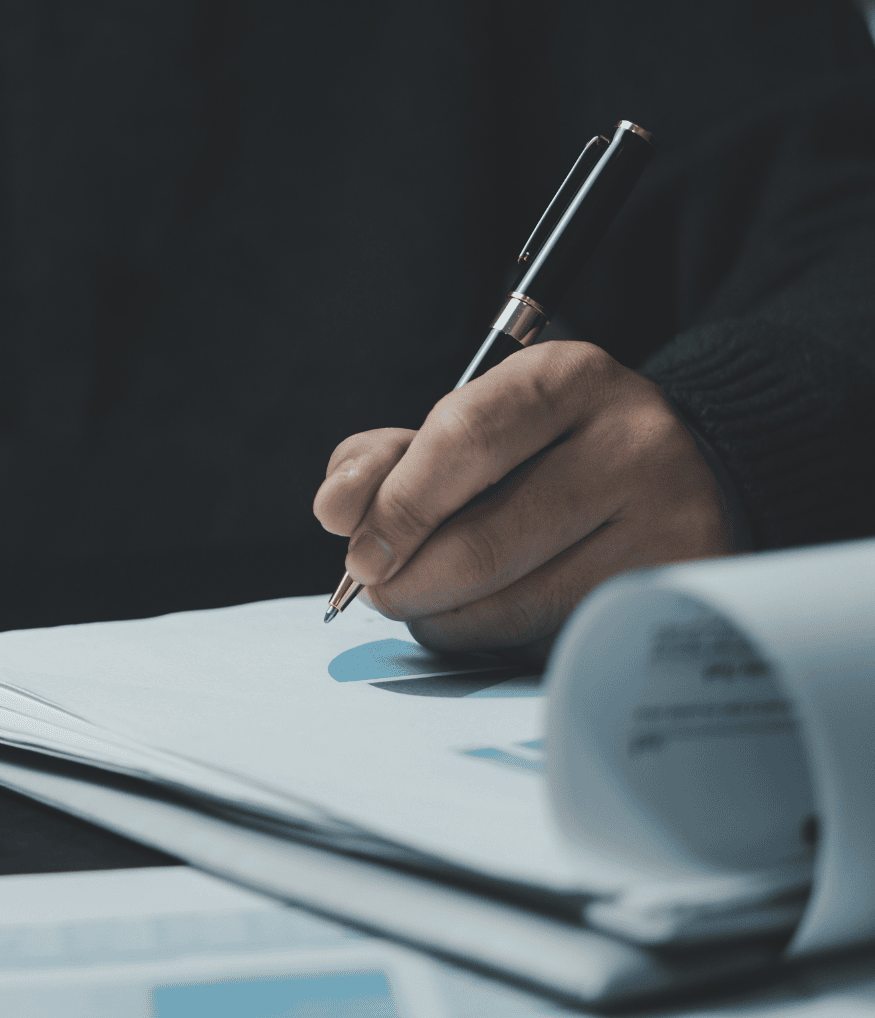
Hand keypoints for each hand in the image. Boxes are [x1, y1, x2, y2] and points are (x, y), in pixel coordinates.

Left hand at [312, 341, 735, 656]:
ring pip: (517, 605)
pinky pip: (555, 639)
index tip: (354, 548)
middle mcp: (633, 443)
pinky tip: (487, 615)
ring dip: (442, 620)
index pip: (464, 438)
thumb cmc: (544, 449)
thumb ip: (388, 457)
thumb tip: (336, 511)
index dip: (397, 505)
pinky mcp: (679, 592)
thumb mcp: (471, 419)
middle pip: (485, 540)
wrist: (681, 474)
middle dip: (406, 580)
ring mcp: (669, 522)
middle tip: (377, 590)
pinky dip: (498, 640)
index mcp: (569, 377)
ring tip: (423, 604)